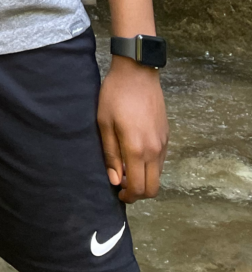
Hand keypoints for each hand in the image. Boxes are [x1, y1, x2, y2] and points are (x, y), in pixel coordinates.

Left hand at [97, 58, 168, 201]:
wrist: (137, 73)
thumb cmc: (115, 95)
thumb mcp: (104, 123)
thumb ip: (110, 154)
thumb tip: (115, 180)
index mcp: (136, 148)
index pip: (139, 187)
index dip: (129, 197)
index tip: (118, 194)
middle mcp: (154, 150)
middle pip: (153, 187)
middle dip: (139, 193)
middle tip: (122, 186)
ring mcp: (163, 144)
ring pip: (158, 175)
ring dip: (144, 179)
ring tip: (125, 168)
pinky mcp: (166, 136)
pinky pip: (160, 161)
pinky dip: (150, 167)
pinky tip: (135, 155)